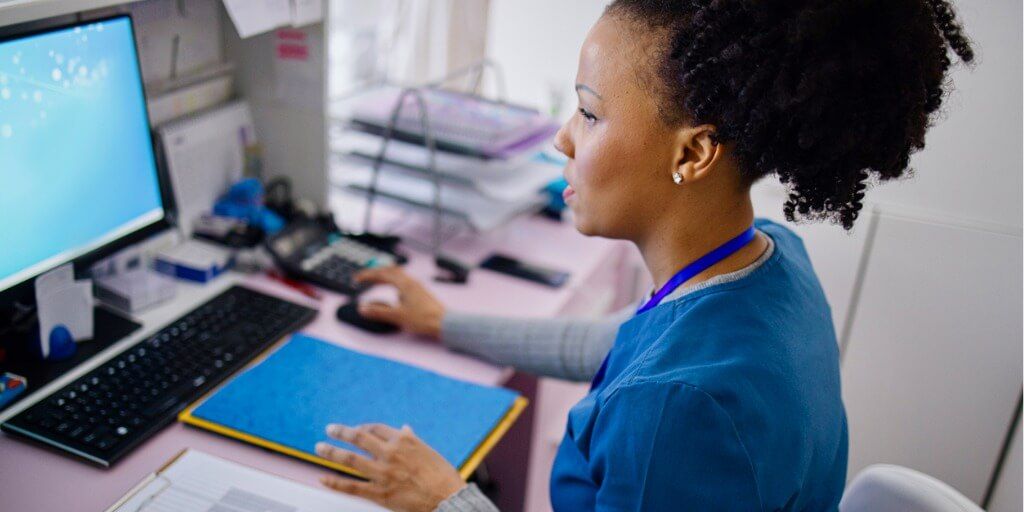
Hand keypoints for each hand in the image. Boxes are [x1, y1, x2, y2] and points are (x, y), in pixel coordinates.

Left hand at [317, 424, 465, 511]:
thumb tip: (404, 428)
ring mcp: (383, 473)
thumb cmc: (441, 474)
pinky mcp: (380, 493)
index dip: (362, 427)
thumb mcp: (428, 451)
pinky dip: (335, 482)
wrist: (447, 497)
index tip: (355, 429)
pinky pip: (352, 487)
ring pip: (350, 460)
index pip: (375, 428)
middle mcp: (390, 453)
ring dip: (332, 452)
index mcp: (403, 440)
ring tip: (319, 447)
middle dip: (341, 432)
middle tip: (330, 429)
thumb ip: (411, 440)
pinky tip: (323, 478)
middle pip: (359, 437)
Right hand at [352, 266, 444, 339]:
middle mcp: (411, 282)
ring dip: (385, 276)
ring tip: (376, 282)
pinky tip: (394, 293)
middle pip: (390, 271)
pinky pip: (404, 282)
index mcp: (405, 284)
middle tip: (364, 278)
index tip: (356, 279)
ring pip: (398, 276)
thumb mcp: (397, 316)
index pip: (382, 274)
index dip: (367, 275)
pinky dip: (394, 283)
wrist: (444, 323)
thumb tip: (362, 308)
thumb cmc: (423, 319)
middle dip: (375, 273)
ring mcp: (417, 287)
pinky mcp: (421, 293)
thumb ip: (378, 312)